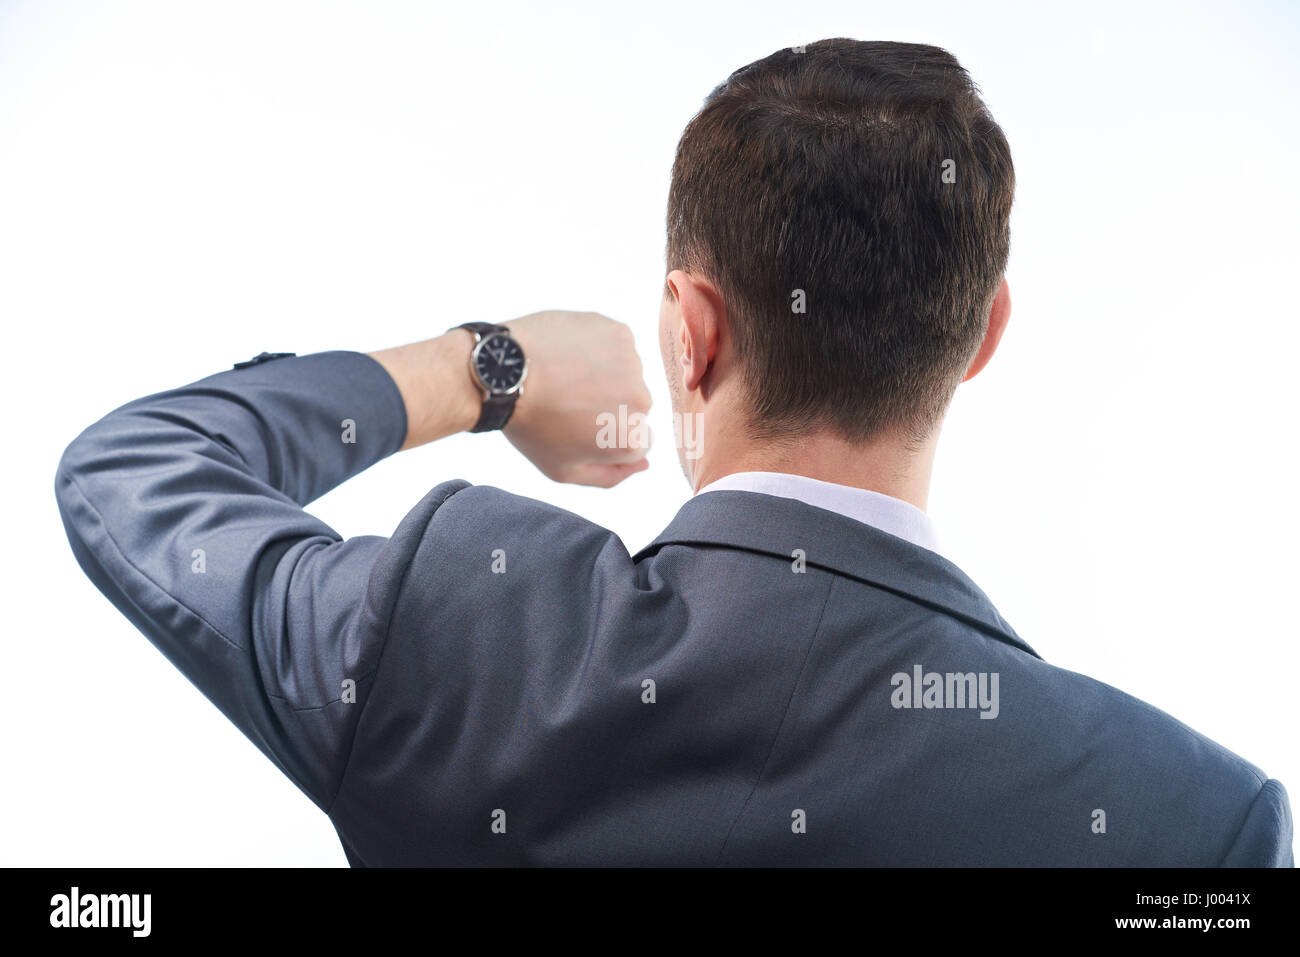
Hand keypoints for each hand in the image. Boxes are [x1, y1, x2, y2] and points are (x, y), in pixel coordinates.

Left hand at [503, 310, 651, 487]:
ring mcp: (632, 364)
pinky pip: (618, 346)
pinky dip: (599, 350)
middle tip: (568, 401)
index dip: (606, 436)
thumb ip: (611, 476)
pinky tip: (570, 355)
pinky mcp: (620, 334)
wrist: (503, 372)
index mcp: (630, 439)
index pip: (638, 443)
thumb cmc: (529, 424)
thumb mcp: (563, 471)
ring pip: (627, 374)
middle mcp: (640, 401)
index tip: (578, 425)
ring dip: (605, 376)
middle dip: (609, 406)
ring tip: (565, 377)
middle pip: (635, 407)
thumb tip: (644, 464)